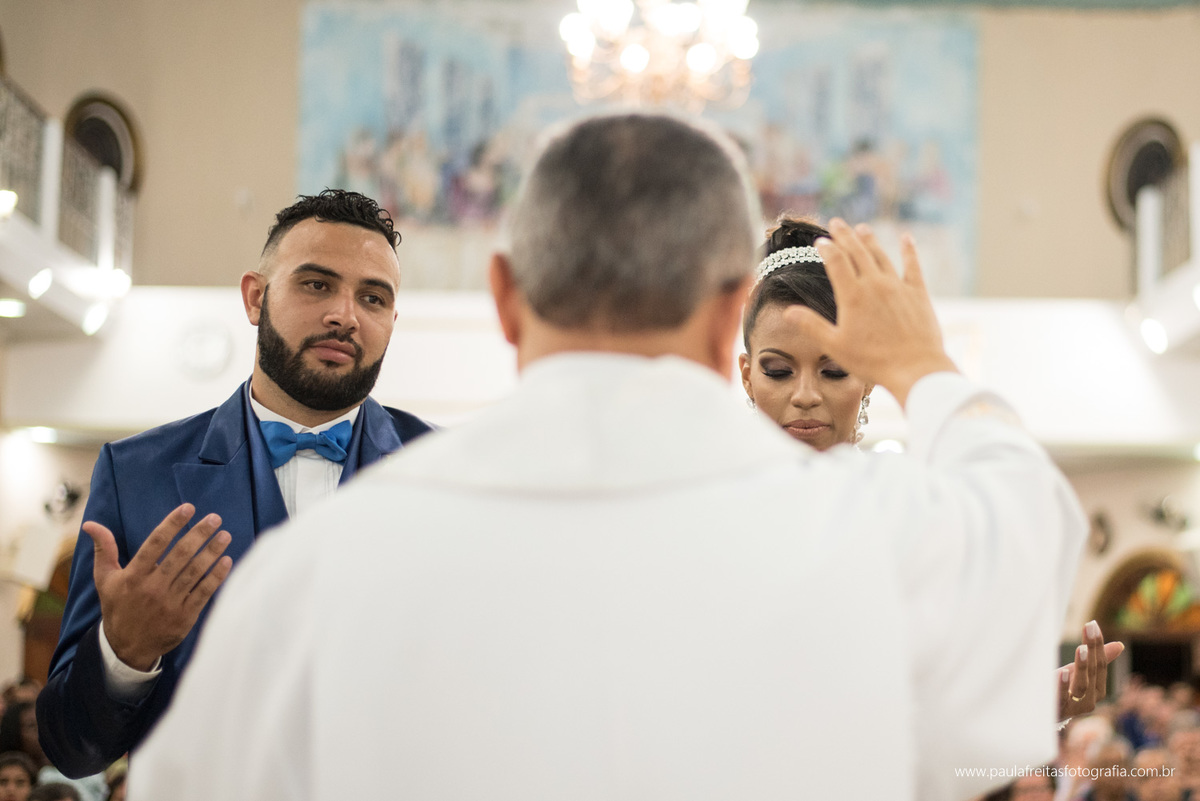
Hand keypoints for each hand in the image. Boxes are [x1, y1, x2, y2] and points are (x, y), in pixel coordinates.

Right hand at [86, 503, 233, 670]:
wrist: (127, 648)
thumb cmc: (118, 607)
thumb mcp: (105, 579)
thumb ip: (104, 550)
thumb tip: (90, 524)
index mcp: (133, 576)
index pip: (155, 544)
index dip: (172, 524)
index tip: (188, 508)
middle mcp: (152, 588)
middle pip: (180, 555)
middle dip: (199, 534)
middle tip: (215, 518)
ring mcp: (170, 602)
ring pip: (195, 572)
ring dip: (212, 552)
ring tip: (225, 535)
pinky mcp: (185, 616)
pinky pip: (204, 592)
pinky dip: (216, 576)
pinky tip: (226, 561)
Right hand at [791, 219, 956, 407]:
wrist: (914, 368)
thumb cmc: (872, 361)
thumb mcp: (835, 346)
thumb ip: (811, 326)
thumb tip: (787, 311)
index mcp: (853, 296)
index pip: (836, 262)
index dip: (827, 249)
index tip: (820, 241)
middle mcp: (875, 284)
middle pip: (857, 252)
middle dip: (845, 236)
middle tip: (836, 223)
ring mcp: (898, 287)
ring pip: (881, 255)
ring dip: (870, 240)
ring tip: (861, 228)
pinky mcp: (917, 293)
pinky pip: (912, 266)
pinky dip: (908, 250)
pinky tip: (906, 238)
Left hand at [1057, 619, 1124, 721]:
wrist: (1038, 714)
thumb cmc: (1061, 690)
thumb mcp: (1078, 673)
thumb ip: (1097, 661)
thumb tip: (1120, 645)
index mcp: (1097, 691)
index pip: (1101, 665)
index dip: (1098, 645)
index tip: (1092, 624)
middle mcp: (1089, 701)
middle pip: (1093, 673)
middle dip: (1092, 648)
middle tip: (1088, 627)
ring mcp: (1073, 708)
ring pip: (1081, 686)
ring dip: (1082, 666)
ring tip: (1082, 648)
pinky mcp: (1056, 711)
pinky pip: (1060, 698)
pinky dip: (1062, 685)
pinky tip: (1062, 671)